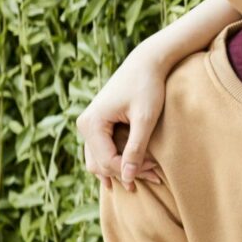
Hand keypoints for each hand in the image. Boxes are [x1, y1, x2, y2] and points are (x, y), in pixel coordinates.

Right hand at [79, 46, 172, 190]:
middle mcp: (84, 125)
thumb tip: (127, 178)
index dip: (131, 170)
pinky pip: (100, 152)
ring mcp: (88, 125)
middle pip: (101, 164)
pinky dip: (116, 162)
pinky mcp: (96, 125)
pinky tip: (130, 174)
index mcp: (92, 123)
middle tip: (156, 177)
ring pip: (98, 161)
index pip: (107, 161)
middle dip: (127, 173)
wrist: (145, 63)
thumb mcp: (145, 118)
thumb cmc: (148, 86)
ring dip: (121, 170)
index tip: (156, 170)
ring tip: (148, 178)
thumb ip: (136, 148)